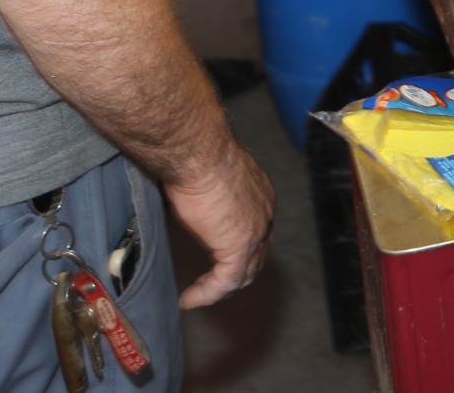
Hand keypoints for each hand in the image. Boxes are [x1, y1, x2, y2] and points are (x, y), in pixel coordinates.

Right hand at [165, 142, 274, 307]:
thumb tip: (189, 203)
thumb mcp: (205, 180)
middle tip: (209, 285)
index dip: (238, 249)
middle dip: (233, 273)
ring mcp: (256, 232)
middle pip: (255, 256)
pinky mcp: (240, 246)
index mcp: (260, 195)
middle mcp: (264, 213)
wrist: (198, 152)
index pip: (255, 232)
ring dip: (221, 288)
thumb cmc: (196, 156)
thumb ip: (205, 198)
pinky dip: (208, 294)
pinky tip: (190, 299)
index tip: (214, 258)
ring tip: (198, 295)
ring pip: (244, 273)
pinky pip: (226, 281)